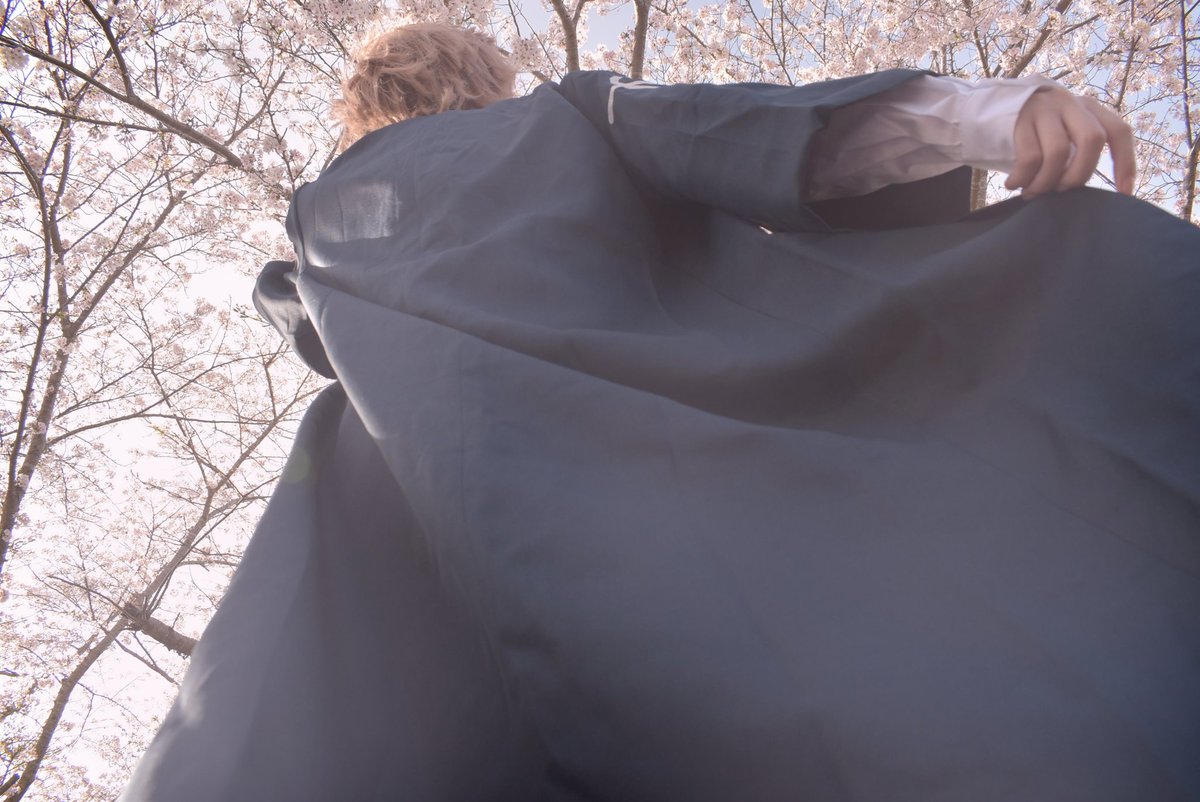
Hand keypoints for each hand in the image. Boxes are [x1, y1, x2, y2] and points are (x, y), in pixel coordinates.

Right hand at [1005, 87, 1135, 197]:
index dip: (1125, 163)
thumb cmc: (1034, 134)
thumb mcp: (1063, 133)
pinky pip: (1029, 158)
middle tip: (1060, 190)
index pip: (1117, 131)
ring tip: (1032, 193)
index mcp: (1088, 108)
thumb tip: (1089, 194)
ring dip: (1046, 182)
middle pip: (1092, 140)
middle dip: (1079, 174)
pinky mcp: (1019, 120)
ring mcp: (1044, 109)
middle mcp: (1069, 103)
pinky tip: (1014, 185)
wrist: (993, 111)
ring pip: (1058, 152)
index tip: (1123, 194)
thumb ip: (1079, 151)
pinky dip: (1023, 178)